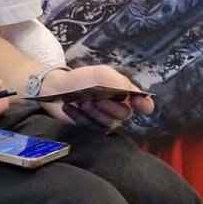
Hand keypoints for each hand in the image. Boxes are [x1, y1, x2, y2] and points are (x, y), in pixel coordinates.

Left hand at [38, 65, 152, 130]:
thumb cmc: (82, 79)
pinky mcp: (92, 129)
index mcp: (124, 93)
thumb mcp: (102, 74)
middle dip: (110, 107)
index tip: (141, 104)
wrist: (57, 88)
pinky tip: (71, 107)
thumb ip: (120, 83)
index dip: (144, 104)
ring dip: (93, 113)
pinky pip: (91, 128)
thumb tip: (137, 97)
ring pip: (108, 123)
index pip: (143, 102)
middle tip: (96, 99)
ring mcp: (105, 120)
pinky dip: (80, 117)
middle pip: (124, 114)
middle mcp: (118, 108)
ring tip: (82, 102)